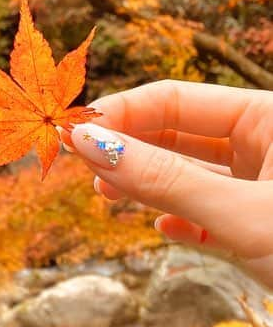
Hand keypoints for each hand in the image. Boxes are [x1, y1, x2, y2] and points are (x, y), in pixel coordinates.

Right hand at [67, 80, 272, 285]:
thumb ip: (165, 180)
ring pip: (188, 175)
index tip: (73, 133)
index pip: (174, 98)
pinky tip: (164, 228)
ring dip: (145, 186)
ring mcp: (264, 186)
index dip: (120, 113)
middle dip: (127, 149)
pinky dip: (181, 219)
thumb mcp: (243, 214)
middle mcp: (266, 144)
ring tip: (108, 196)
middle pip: (177, 134)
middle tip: (83, 166)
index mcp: (269, 117)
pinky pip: (210, 211)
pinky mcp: (263, 227)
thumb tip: (87, 144)